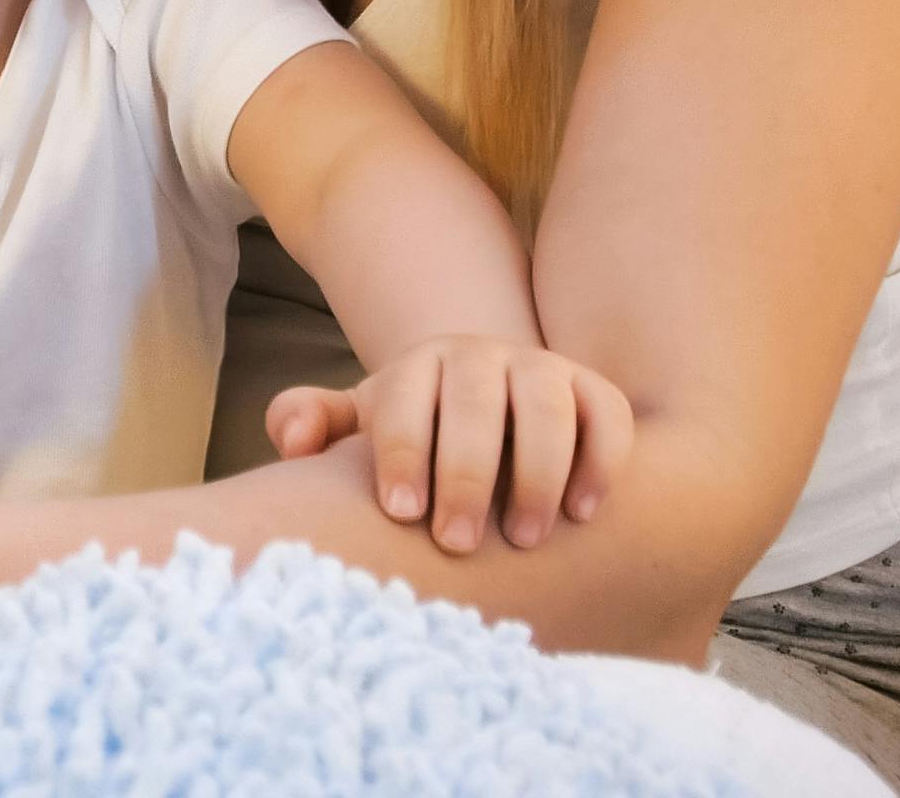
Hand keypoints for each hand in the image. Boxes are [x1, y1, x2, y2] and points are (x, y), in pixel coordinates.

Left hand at [264, 336, 632, 553]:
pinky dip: (601, 461)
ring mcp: (541, 369)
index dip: (402, 452)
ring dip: (538, 471)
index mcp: (417, 367)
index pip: (404, 398)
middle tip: (457, 543)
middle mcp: (479, 358)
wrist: (490, 405)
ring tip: (525, 538)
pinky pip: (607, 415)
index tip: (402, 513)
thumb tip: (292, 440)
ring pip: (546, 406)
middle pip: (473, 402)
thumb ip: (317, 423)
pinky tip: (582, 513)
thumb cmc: (417, 435)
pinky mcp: (593, 391)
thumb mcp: (365, 425)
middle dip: (466, 473)